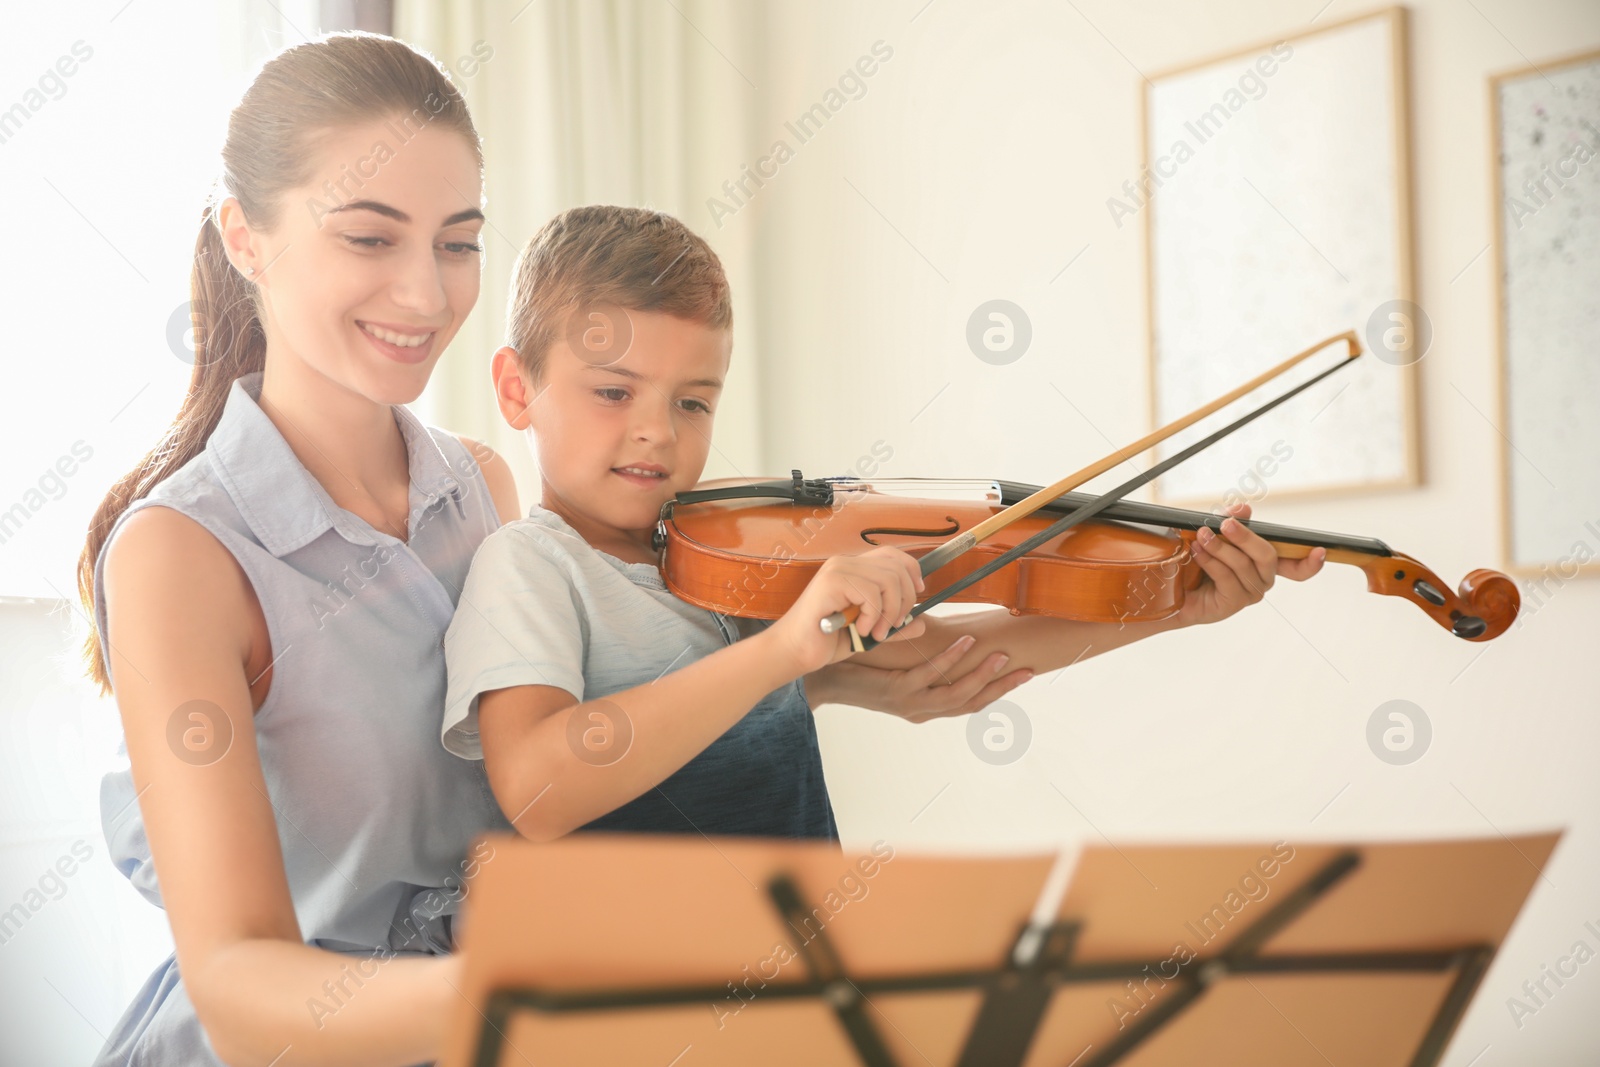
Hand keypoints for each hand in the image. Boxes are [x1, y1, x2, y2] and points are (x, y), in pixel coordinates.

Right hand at [766, 547, 926, 674]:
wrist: (794, 652)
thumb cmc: (825, 641)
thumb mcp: (868, 632)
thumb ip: (893, 626)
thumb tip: (922, 624)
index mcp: (852, 569)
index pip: (893, 555)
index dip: (911, 572)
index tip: (917, 595)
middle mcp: (845, 563)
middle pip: (896, 568)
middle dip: (904, 601)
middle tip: (892, 626)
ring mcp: (837, 570)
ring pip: (887, 581)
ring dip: (889, 612)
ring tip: (876, 632)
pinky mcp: (831, 582)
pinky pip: (871, 594)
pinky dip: (873, 616)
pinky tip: (860, 629)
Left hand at [807, 634, 1033, 723]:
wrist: (825, 679)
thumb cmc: (863, 668)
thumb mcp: (900, 665)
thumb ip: (927, 656)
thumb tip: (952, 632)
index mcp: (926, 706)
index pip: (970, 702)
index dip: (998, 690)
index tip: (1023, 675)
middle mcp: (922, 710)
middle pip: (971, 704)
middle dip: (1000, 688)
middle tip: (1026, 671)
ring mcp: (910, 703)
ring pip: (955, 696)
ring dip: (981, 675)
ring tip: (1000, 656)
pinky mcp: (896, 691)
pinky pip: (929, 676)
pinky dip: (950, 660)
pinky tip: (965, 643)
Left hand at [1175, 501, 1324, 626]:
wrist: (1167, 585)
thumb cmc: (1192, 558)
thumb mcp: (1211, 532)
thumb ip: (1229, 520)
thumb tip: (1243, 509)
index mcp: (1262, 562)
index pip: (1296, 566)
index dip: (1310, 562)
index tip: (1320, 550)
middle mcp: (1260, 579)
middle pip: (1268, 556)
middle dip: (1246, 537)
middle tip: (1224, 523)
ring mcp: (1248, 594)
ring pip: (1243, 566)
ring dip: (1220, 547)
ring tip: (1201, 537)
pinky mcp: (1231, 604)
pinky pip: (1228, 579)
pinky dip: (1211, 562)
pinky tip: (1197, 552)